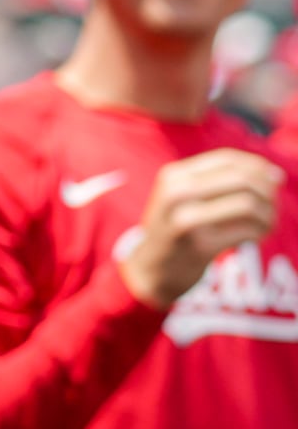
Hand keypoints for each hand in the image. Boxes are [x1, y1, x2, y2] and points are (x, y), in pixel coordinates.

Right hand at [117, 148, 281, 307]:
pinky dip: (261, 232)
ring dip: (269, 214)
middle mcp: (177, 193)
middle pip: (242, 179)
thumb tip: (273, 175)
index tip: (275, 178)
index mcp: (174, 176)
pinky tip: (255, 237)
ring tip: (268, 223)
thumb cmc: (178, 228)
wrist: (152, 269)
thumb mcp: (183, 196)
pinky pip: (248, 231)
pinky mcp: (201, 245)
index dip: (258, 165)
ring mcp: (187, 219)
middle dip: (267, 191)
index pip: (227, 159)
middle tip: (273, 205)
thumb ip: (218, 181)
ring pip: (249, 204)